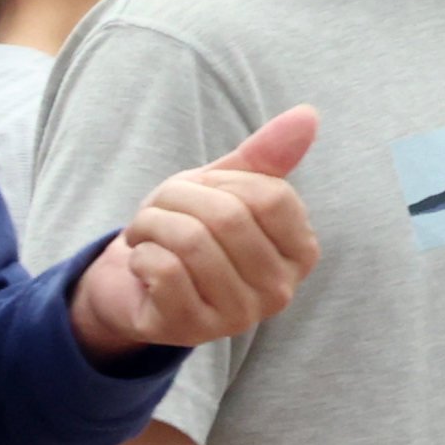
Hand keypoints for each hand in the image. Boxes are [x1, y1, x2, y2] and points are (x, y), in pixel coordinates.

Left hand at [68, 108, 319, 360]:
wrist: (137, 286)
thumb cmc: (189, 232)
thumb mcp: (224, 188)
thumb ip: (266, 156)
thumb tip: (308, 114)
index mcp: (301, 252)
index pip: (272, 197)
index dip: (223, 180)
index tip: (200, 189)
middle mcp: (281, 289)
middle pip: (228, 217)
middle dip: (175, 198)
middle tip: (157, 208)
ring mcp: (240, 316)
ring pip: (192, 242)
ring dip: (151, 224)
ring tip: (145, 232)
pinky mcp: (193, 330)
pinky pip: (164, 271)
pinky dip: (140, 254)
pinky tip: (143, 262)